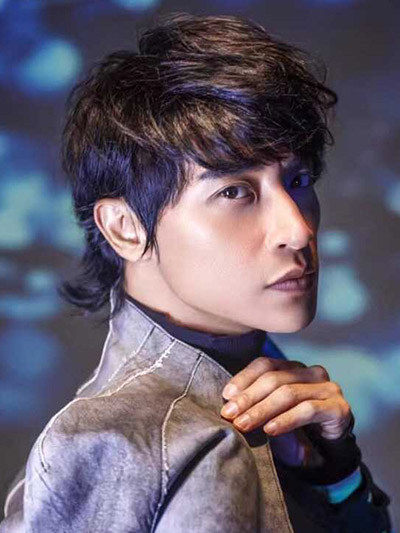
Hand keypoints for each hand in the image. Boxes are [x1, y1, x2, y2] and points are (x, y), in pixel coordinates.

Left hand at [220, 356, 352, 440]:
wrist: (330, 451)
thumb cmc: (296, 427)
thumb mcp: (273, 411)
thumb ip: (256, 401)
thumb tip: (227, 402)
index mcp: (294, 367)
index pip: (265, 364)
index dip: (243, 378)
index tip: (225, 395)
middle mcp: (312, 372)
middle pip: (274, 379)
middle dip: (248, 397)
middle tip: (229, 413)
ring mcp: (328, 388)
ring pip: (288, 393)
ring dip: (262, 410)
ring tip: (243, 424)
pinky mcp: (338, 407)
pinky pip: (308, 410)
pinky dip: (286, 420)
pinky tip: (270, 429)